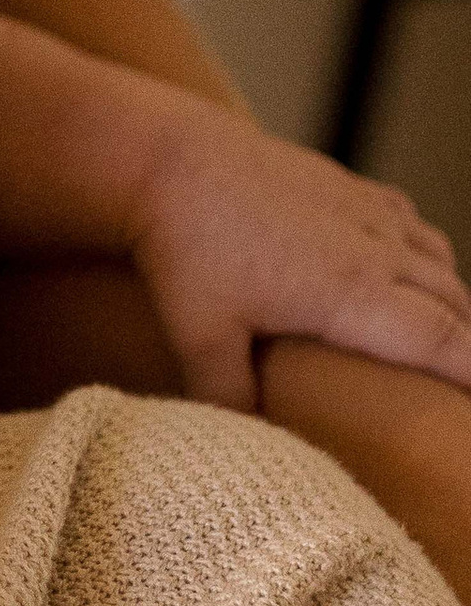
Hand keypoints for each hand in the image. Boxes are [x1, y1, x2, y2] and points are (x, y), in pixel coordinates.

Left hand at [128, 103, 470, 412]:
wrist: (166, 156)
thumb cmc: (184, 248)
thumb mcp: (200, 336)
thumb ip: (229, 397)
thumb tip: (249, 449)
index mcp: (352, 294)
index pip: (443, 341)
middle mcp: (376, 250)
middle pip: (454, 303)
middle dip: (468, 344)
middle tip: (460, 379)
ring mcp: (365, 211)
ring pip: (438, 259)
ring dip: (451, 298)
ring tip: (445, 335)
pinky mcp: (347, 184)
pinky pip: (411, 220)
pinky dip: (424, 250)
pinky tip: (409, 267)